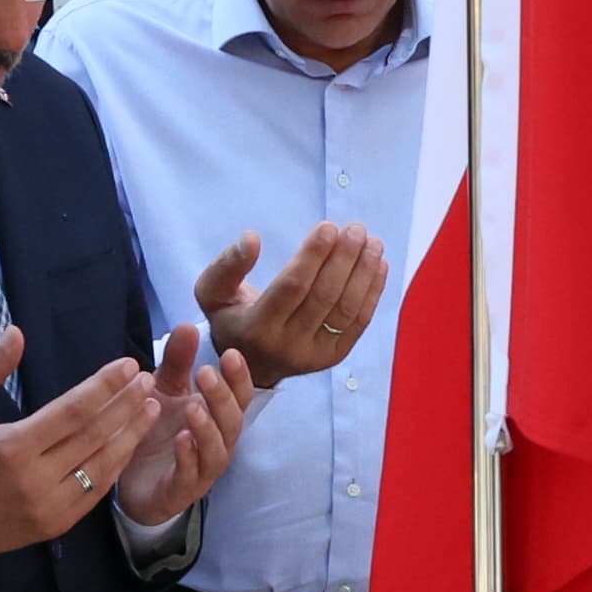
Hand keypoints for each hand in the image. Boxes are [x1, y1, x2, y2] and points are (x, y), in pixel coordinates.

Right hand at [0, 328, 170, 554]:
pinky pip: (95, 493)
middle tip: (148, 380)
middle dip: (126, 405)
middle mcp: (35, 480)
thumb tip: (17, 332)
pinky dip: (115, 466)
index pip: (73, 411)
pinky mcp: (55, 526)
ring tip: (150, 408)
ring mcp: (49, 508)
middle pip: (95, 436)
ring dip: (130, 435)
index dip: (105, 386)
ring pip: (102, 467)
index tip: (128, 365)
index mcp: (12, 447)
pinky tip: (128, 443)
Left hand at [114, 326, 254, 524]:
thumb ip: (177, 362)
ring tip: (194, 407)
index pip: (239, 396)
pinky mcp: (181, 490)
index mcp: (218, 417)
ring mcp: (203, 470)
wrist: (132, 481)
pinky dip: (188, 458)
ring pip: (217, 450)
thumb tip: (188, 325)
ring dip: (208, 427)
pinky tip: (180, 440)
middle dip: (222, 397)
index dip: (239, 377)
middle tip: (205, 374)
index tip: (230, 353)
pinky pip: (191, 475)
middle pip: (232, 421)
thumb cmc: (157, 432)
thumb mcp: (164, 390)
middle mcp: (218, 443)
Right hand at [196, 222, 390, 381]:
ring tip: (372, 242)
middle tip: (355, 229)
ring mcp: (315, 354)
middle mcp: (288, 345)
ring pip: (346, 310)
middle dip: (344, 259)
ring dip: (364, 273)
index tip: (328, 227)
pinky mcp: (334, 356)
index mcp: (257, 328)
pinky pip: (359, 322)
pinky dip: (373, 292)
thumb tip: (252, 238)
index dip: (313, 256)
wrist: (250, 364)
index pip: (292, 288)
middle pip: (324, 297)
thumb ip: (228, 265)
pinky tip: (379, 264)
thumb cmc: (232, 318)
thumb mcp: (212, 293)